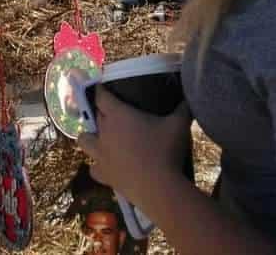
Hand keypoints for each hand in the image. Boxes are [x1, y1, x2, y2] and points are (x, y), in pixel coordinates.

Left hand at [77, 86, 191, 206]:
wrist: (159, 188)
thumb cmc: (166, 150)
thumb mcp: (179, 124)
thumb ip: (183, 107)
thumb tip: (190, 97)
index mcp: (118, 115)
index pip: (101, 97)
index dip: (101, 91)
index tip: (102, 87)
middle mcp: (104, 132)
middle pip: (95, 116)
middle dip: (102, 112)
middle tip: (114, 112)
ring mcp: (101, 155)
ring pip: (84, 140)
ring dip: (90, 136)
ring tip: (101, 137)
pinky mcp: (103, 175)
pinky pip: (93, 168)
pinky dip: (97, 165)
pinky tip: (105, 165)